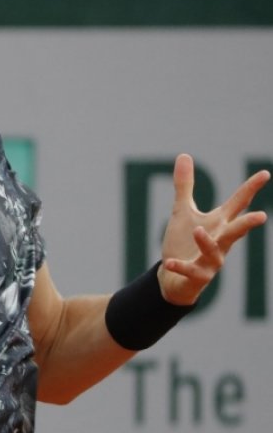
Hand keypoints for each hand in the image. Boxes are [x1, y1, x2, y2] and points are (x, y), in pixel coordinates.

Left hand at [159, 154, 269, 304]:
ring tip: (198, 230)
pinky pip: (190, 270)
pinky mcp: (197, 275)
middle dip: (247, 224)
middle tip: (262, 216)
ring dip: (207, 242)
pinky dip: (180, 266)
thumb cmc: (184, 242)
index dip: (250, 189)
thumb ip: (185, 186)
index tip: (264, 174)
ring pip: (214, 252)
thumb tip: (184, 155)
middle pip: (236, 231)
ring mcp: (210, 261)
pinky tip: (169, 262)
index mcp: (218, 224)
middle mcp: (219, 242)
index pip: (238, 204)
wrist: (174, 277)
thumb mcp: (183, 211)